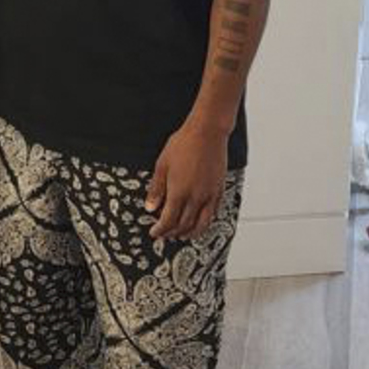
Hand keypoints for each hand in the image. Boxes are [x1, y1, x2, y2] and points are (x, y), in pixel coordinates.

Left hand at [144, 118, 228, 241]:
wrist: (207, 133)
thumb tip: (150, 207)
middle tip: (166, 234)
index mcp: (179, 192)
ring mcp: (209, 195)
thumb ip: (156, 189)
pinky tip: (200, 222)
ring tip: (183, 235)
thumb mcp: (162, 165)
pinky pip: (213, 214)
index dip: (160, 230)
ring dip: (190, 233)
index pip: (168, 220)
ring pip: (201, 224)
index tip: (155, 232)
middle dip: (173, 232)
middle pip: (184, 225)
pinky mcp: (219, 190)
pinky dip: (205, 223)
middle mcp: (196, 198)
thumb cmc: (184, 144)